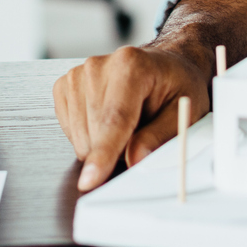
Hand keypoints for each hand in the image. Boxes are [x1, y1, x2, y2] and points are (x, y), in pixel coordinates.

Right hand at [52, 0, 246, 191]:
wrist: (164, 65)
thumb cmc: (175, 84)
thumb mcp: (182, 111)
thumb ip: (159, 137)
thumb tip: (135, 159)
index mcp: (131, 65)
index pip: (113, 119)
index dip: (102, 154)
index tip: (91, 180)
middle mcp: (98, 66)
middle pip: (94, 132)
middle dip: (115, 151)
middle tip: (140, 135)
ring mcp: (77, 75)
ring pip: (78, 136)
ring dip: (101, 144)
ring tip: (126, 125)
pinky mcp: (64, 86)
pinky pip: (69, 130)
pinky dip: (87, 137)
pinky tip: (106, 123)